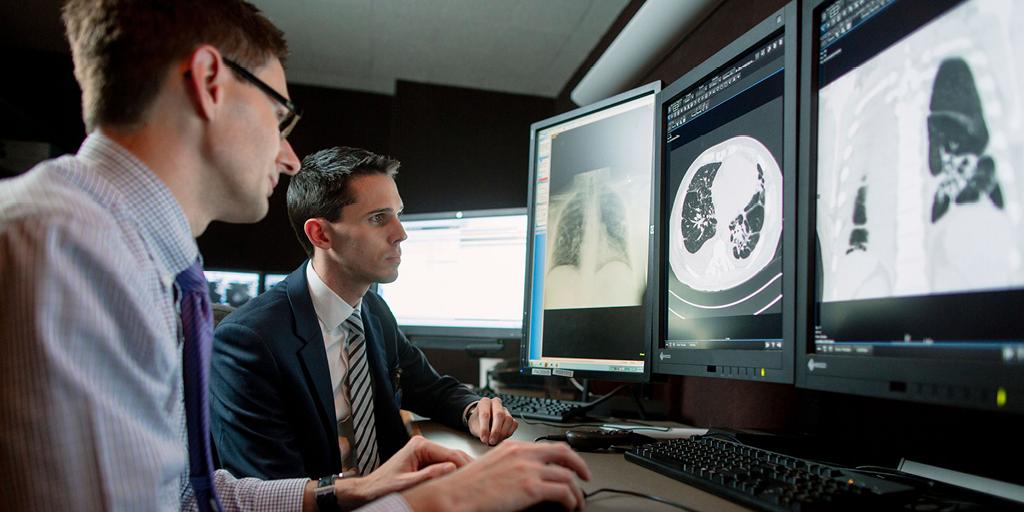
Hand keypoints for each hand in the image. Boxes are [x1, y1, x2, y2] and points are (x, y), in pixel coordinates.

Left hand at [337, 435, 472, 507]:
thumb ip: (429, 475)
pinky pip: (444, 466)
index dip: (465, 465)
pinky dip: (454, 473)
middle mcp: (424, 445)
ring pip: (451, 460)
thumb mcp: (408, 483)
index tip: (477, 476)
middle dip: (467, 466)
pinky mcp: (425, 461)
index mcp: (420, 446)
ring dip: (462, 470)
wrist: (369, 490)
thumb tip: (451, 468)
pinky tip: (461, 482)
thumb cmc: (383, 486)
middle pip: (454, 454)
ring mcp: (425, 452)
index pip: (451, 453)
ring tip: (475, 481)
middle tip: (482, 478)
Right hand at [401, 440, 591, 511]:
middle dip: (580, 465)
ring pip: (568, 475)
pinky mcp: (531, 487)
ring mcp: (529, 469)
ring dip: (577, 491)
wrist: (454, 495)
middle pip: (564, 453)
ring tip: (578, 502)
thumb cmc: (465, 486)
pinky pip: (563, 491)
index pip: (548, 445)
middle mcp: (523, 454)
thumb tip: (524, 477)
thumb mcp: (490, 466)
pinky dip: (572, 500)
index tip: (571, 464)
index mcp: (513, 447)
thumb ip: (510, 466)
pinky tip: (570, 507)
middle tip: (585, 478)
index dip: (565, 455)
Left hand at [468, 397, 517, 444]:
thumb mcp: (474, 426)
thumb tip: (487, 439)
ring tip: (496, 441)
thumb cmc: (477, 422)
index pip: (485, 414)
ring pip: (508, 419)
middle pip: (499, 415)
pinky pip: (514, 424)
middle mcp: (496, 403)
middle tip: (492, 441)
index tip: (484, 438)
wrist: (480, 421)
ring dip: (503, 432)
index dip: (485, 428)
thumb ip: (480, 432)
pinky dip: (509, 432)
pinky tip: (502, 437)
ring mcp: (505, 410)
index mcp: (485, 402)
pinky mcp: (511, 417)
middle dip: (496, 430)